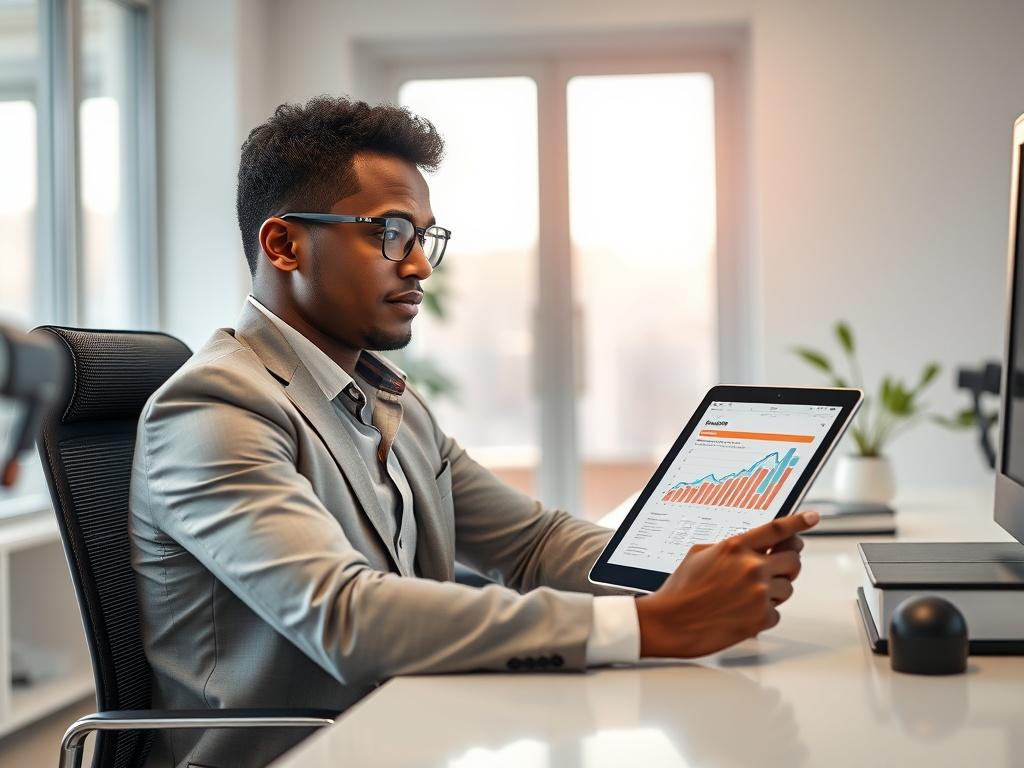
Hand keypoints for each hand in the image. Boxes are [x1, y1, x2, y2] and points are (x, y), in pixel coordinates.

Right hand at [634, 511, 818, 657]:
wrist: (670, 622)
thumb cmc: (680, 590)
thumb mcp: (699, 554)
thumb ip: (728, 548)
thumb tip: (747, 548)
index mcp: (736, 547)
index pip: (777, 529)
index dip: (798, 522)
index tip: (813, 517)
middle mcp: (751, 567)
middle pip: (793, 560)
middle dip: (787, 564)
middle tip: (777, 569)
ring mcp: (758, 593)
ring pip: (787, 588)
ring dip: (774, 592)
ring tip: (748, 597)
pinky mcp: (760, 618)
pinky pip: (776, 613)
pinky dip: (763, 614)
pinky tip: (741, 614)